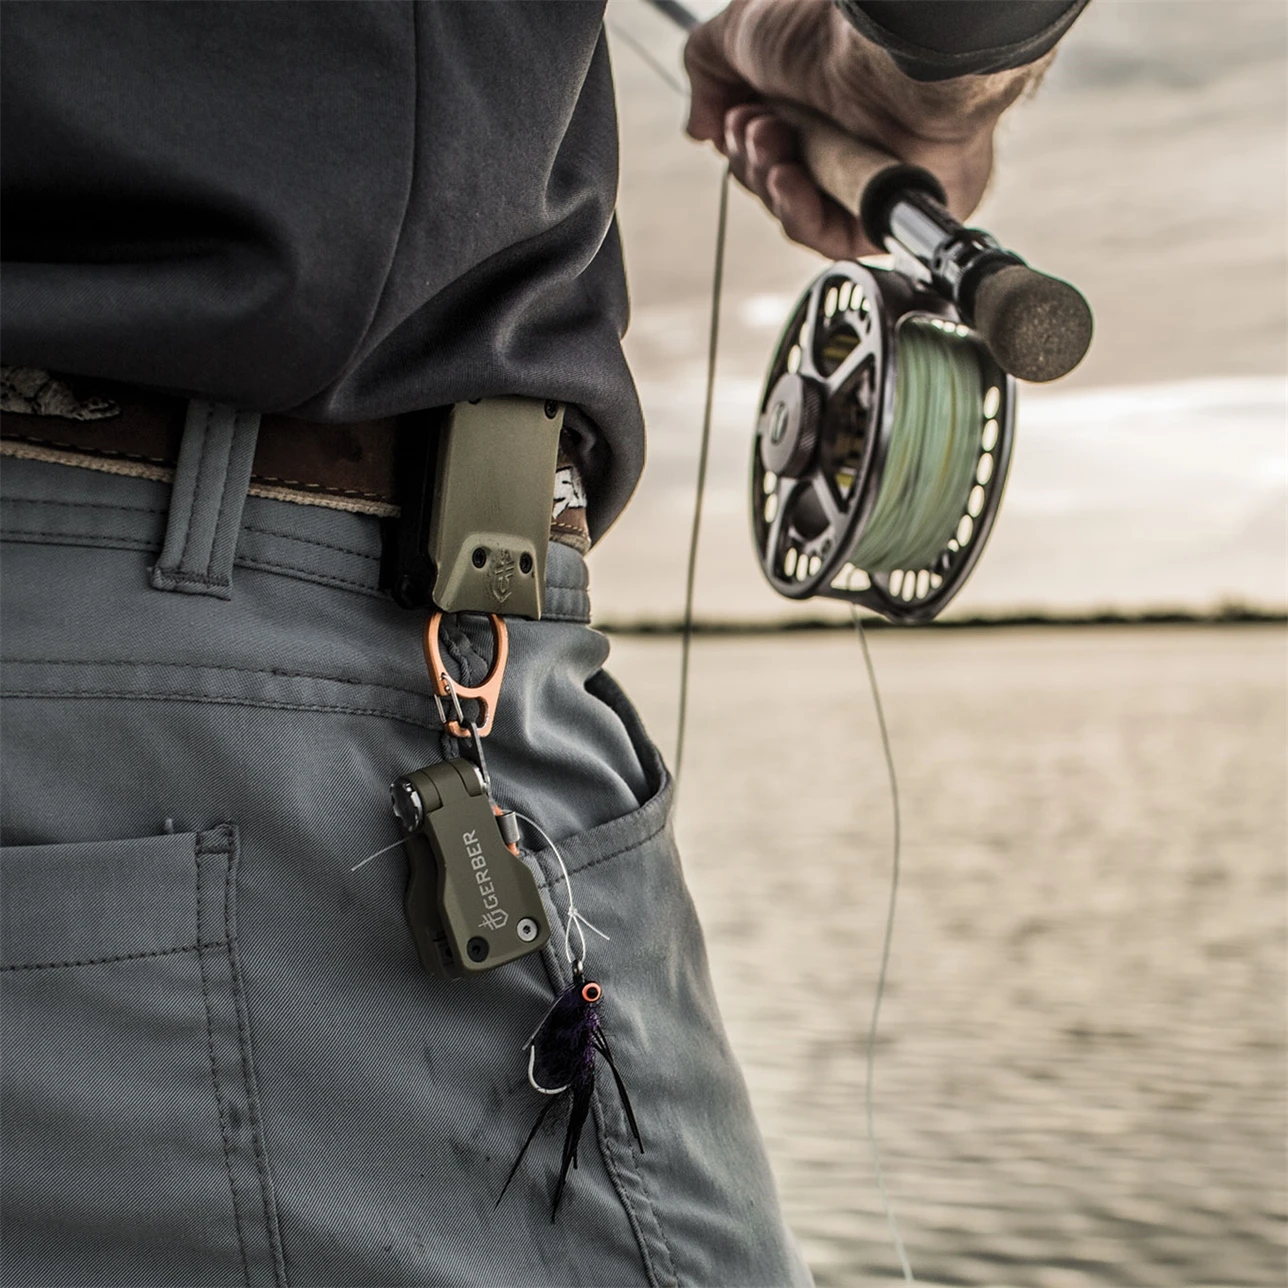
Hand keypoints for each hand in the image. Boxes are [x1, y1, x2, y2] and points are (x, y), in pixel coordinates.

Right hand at [683, 0, 1048, 257]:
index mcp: (813, 97)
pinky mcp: (884, 211)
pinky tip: (790, 179)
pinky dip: (799, 214)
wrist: (886, 48)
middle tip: (762, 130)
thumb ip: (706, 71)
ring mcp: (863, 176)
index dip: (739, 143)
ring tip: (777, 145)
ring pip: (794, 214)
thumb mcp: (741, 30)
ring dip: (770, 183)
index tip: (736, 118)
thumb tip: (700, 127)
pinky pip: (829, 239)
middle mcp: (840, 134)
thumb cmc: (830, 28)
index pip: (761, 149)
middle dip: (753, 160)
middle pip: (772, 184)